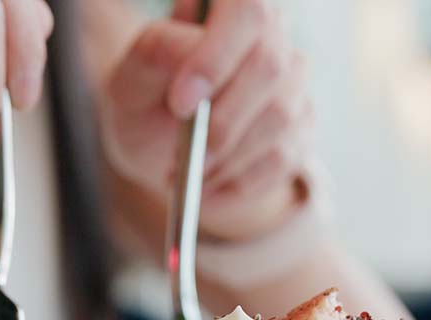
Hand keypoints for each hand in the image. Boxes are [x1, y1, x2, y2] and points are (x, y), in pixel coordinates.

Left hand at [100, 0, 311, 240]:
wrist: (159, 152)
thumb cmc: (144, 104)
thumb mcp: (130, 80)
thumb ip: (156, 54)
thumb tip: (190, 52)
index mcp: (231, 8)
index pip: (248, 12)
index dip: (217, 57)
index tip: (181, 103)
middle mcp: (273, 37)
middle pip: (270, 67)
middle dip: (222, 122)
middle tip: (182, 157)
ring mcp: (293, 84)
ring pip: (280, 117)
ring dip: (227, 158)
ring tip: (187, 173)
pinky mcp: (300, 130)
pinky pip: (281, 159)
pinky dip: (236, 184)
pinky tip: (206, 190)